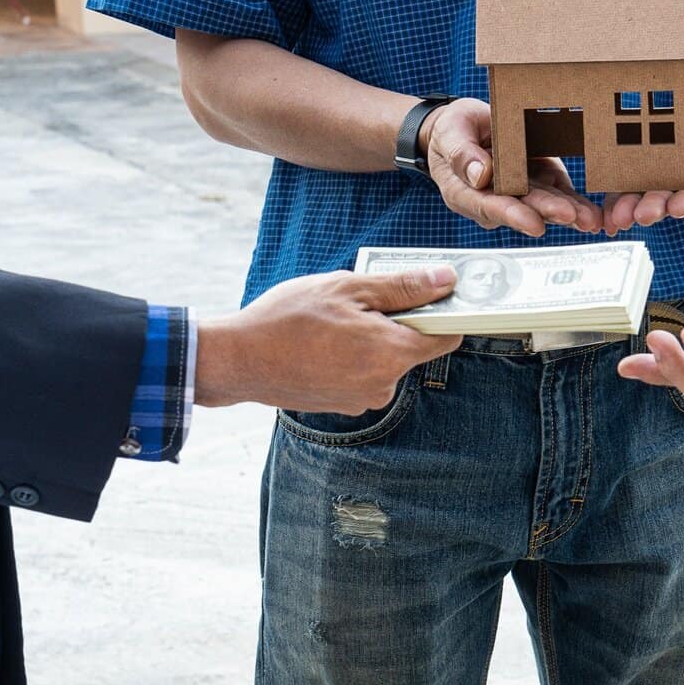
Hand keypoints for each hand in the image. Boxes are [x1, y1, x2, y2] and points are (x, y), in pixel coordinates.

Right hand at [195, 267, 463, 414]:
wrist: (237, 360)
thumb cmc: (288, 319)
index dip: (443, 312)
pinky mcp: (342, 405)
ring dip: (369, 339)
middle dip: (395, 322)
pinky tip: (321, 343)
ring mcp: (362, 399)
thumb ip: (402, 287)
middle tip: (358, 301)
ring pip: (384, 360)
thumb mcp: (348, 288)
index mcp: (393, 355)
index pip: (447, 336)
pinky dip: (350, 357)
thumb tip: (446, 279)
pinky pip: (361, 374)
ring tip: (331, 323)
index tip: (429, 294)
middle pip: (412, 346)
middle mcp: (384, 385)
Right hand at [422, 98, 601, 236]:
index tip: (534, 223)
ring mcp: (521, 192)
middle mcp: (496, 198)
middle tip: (571, 216)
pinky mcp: (541, 183)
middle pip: (524, 208)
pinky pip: (560, 195)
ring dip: (569, 213)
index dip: (513, 215)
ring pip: (546, 206)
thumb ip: (461, 154)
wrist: (467, 126)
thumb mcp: (450, 133)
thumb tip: (480, 176)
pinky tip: (594, 212)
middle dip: (549, 213)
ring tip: (590, 219)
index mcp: (467, 192)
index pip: (490, 206)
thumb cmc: (453, 130)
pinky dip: (577, 204)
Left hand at [603, 111, 683, 234]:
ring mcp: (665, 188)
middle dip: (656, 208)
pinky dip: (615, 204)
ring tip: (618, 216)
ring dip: (630, 209)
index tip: (682, 206)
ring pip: (645, 199)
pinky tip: (603, 215)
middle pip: (672, 201)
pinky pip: (626, 192)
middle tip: (643, 214)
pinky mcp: (643, 181)